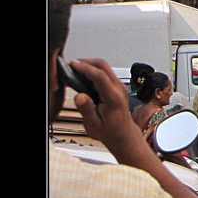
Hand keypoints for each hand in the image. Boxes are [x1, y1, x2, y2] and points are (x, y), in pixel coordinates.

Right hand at [69, 58, 197, 197]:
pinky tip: (84, 74)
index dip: (86, 68)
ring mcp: (119, 87)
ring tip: (76, 68)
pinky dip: (94, 70)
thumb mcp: (94, 125)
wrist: (124, 135)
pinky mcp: (117, 88)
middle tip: (73, 63)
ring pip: (106, 68)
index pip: (100, 76)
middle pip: (104, 66)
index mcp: (114, 98)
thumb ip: (87, 109)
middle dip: (88, 62)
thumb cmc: (111, 132)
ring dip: (91, 65)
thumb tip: (81, 96)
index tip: (74, 64)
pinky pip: (106, 73)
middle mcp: (119, 90)